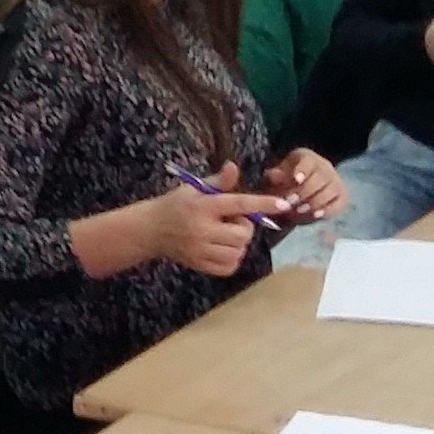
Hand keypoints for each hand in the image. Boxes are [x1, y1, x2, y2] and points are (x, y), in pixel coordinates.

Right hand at [127, 182, 281, 275]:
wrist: (149, 230)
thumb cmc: (175, 204)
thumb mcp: (192, 188)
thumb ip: (217, 181)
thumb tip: (234, 167)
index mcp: (202, 206)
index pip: (238, 203)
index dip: (263, 204)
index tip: (284, 205)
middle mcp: (201, 230)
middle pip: (242, 234)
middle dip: (245, 226)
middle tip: (231, 220)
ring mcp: (200, 250)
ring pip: (238, 251)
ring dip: (238, 242)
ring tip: (224, 234)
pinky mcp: (200, 265)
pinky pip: (230, 266)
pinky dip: (233, 257)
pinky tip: (223, 248)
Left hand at [254, 148, 344, 224]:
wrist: (298, 193)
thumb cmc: (284, 182)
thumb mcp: (275, 177)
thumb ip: (274, 176)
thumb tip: (275, 176)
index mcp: (307, 157)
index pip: (308, 160)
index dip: (303, 169)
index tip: (297, 180)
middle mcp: (325, 166)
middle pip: (321, 176)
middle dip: (305, 191)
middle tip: (291, 202)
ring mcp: (336, 181)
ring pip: (331, 190)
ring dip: (315, 202)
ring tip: (299, 211)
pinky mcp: (342, 197)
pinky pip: (339, 203)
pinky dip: (328, 210)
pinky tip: (316, 215)